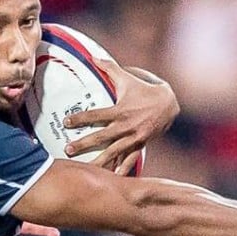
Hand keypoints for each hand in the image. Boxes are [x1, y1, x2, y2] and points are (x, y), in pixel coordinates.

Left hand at [63, 59, 178, 174]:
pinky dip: (122, 169)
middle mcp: (126, 126)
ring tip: (86, 169)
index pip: (95, 115)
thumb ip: (109, 68)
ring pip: (114, 152)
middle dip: (84, 144)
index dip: (80, 118)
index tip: (66, 122)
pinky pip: (130, 159)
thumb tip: (92, 56)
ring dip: (99, 161)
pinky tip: (113, 179)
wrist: (170, 104)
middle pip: (101, 137)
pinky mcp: (140, 145)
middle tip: (68, 149)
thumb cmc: (145, 90)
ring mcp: (134, 138)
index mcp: (120, 110)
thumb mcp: (127, 78)